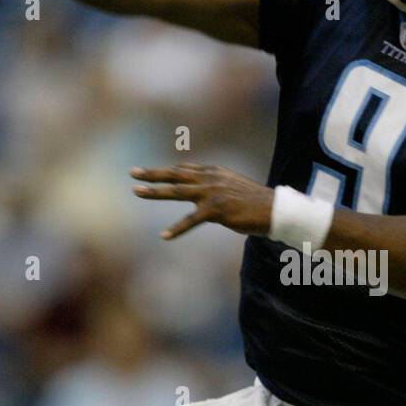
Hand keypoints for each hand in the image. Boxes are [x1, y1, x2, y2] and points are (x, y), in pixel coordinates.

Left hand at [130, 164, 273, 239]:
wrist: (273, 209)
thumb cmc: (254, 202)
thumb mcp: (231, 187)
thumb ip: (214, 186)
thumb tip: (200, 192)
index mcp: (213, 172)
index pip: (183, 169)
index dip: (164, 170)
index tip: (147, 171)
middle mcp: (210, 178)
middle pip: (175, 175)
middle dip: (152, 174)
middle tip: (132, 173)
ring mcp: (212, 193)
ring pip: (177, 191)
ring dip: (155, 192)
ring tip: (137, 192)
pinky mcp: (216, 210)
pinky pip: (191, 221)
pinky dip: (177, 229)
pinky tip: (164, 236)